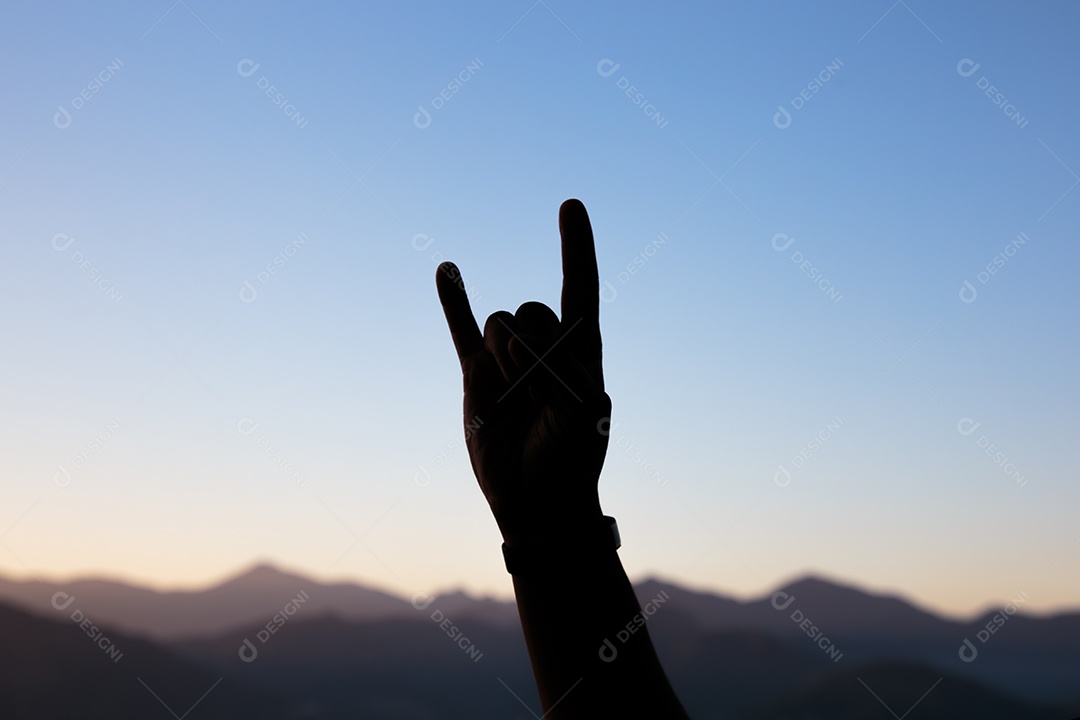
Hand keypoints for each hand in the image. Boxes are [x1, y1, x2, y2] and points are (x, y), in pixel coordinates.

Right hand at [436, 199, 610, 545]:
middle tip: (540, 393)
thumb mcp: (585, 414)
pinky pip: (462, 330)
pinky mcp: (477, 375)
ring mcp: (508, 359)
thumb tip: (517, 342)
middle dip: (532, 346)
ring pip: (499, 324)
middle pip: (531, 310)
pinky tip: (446, 269)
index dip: (576, 246)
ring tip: (516, 397)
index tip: (571, 206)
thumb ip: (557, 370)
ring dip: (505, 358)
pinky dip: (454, 300)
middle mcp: (545, 344)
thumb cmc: (571, 457)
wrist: (536, 499)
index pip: (580, 286)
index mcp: (581, 348)